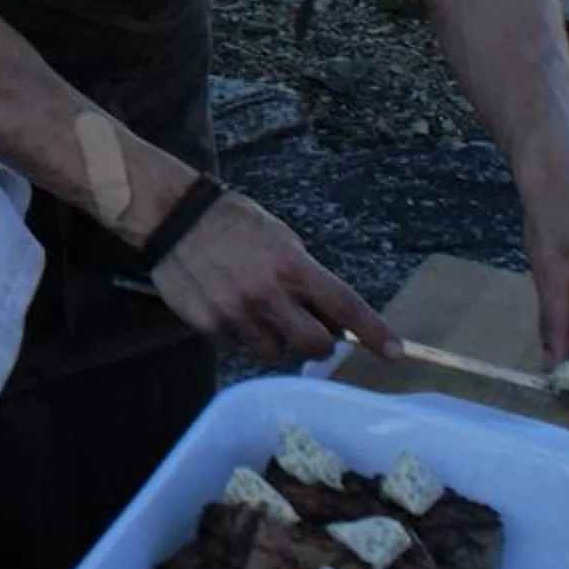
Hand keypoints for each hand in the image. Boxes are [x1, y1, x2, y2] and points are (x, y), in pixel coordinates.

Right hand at [149, 187, 398, 364]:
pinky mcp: (208, 325)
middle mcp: (268, 295)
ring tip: (255, 310)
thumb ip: (305, 276)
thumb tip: (329, 315)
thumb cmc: (233, 222)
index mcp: (292, 266)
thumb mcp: (280, 237)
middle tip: (307, 327)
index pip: (345, 306)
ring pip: (273, 352)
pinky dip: (239, 334)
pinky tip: (228, 308)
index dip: (374, 332)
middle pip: (313, 345)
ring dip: (273, 338)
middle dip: (316, 341)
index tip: (395, 352)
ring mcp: (236, 313)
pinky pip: (237, 346)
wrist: (173, 216)